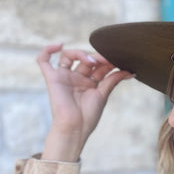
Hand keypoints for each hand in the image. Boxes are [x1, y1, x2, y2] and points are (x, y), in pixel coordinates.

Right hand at [38, 44, 133, 161]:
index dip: (107, 62)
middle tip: (108, 59)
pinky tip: (58, 45)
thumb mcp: (103, 95)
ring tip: (92, 62)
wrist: (75, 128)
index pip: (98, 66)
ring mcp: (64, 77)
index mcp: (89, 83)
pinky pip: (44, 61)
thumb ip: (112, 80)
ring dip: (81, 54)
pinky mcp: (52, 79)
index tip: (119, 61)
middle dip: (97, 58)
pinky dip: (47, 50)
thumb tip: (129, 71)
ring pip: (69, 55)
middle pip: (85, 60)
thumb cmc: (88, 116)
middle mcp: (76, 78)